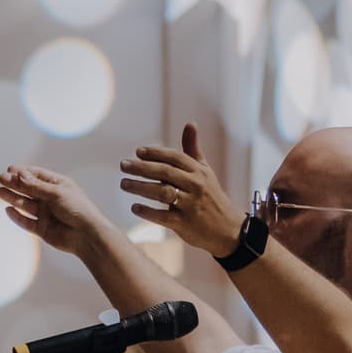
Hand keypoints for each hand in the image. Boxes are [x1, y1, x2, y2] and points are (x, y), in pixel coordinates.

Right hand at [0, 161, 125, 260]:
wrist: (87, 235)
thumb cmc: (77, 209)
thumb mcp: (56, 193)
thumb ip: (35, 186)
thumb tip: (18, 174)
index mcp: (58, 185)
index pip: (37, 175)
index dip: (23, 172)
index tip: (9, 169)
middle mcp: (50, 199)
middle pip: (29, 189)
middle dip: (15, 184)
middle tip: (0, 179)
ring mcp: (46, 214)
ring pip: (25, 204)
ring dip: (13, 197)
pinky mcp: (42, 228)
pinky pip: (26, 221)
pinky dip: (17, 216)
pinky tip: (8, 209)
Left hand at [116, 124, 243, 258]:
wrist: (228, 229)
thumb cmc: (211, 196)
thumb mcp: (205, 171)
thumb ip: (193, 149)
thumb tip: (190, 123)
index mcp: (199, 171)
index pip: (175, 158)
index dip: (156, 153)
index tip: (138, 152)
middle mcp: (196, 186)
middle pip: (165, 173)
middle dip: (142, 168)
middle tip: (123, 165)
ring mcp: (191, 205)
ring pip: (162, 193)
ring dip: (140, 187)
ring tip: (124, 184)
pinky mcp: (186, 224)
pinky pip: (164, 217)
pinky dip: (148, 212)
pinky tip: (135, 207)